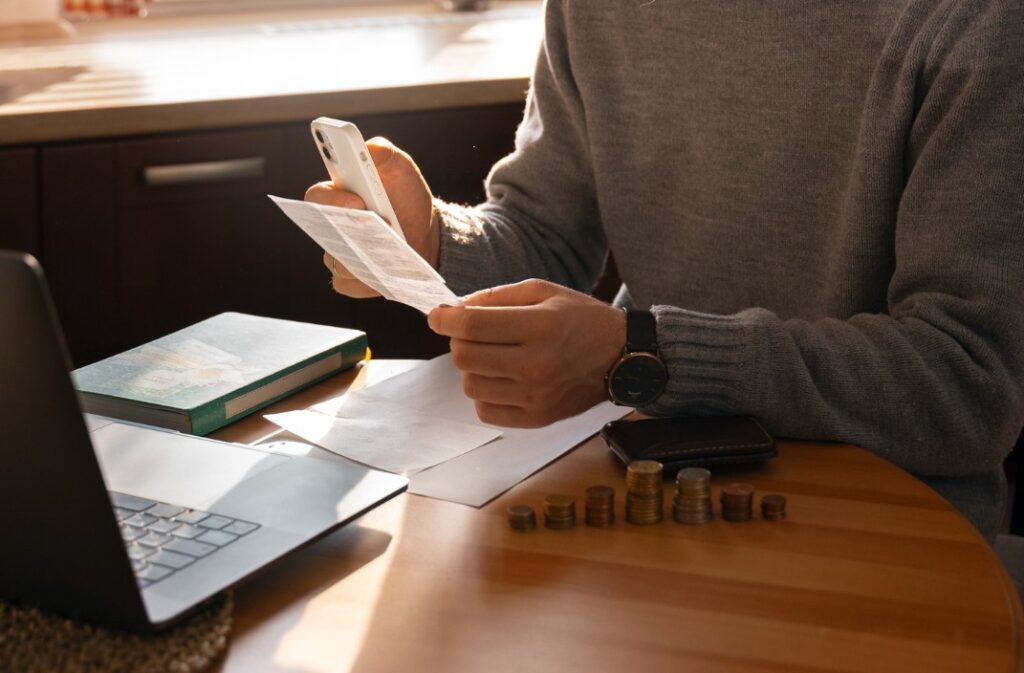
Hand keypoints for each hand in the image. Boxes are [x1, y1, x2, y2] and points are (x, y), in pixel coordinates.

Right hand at [304, 137, 439, 297]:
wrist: (425, 234)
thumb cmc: (406, 197)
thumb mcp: (402, 169)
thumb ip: (384, 152)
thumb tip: (369, 147)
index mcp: (337, 194)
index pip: (317, 196)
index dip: (332, 199)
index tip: (358, 201)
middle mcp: (330, 225)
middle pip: (322, 233)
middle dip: (346, 231)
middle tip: (374, 230)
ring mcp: (338, 253)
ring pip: (336, 260)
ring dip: (360, 257)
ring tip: (386, 255)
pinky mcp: (350, 279)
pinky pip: (349, 283)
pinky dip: (367, 281)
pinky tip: (386, 274)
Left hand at [427, 279, 626, 427]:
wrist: (621, 357)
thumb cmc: (580, 319)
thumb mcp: (543, 291)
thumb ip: (496, 297)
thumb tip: (454, 309)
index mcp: (540, 327)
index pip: (472, 327)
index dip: (444, 320)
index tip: (437, 316)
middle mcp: (537, 365)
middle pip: (464, 358)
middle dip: (458, 341)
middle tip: (472, 333)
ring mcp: (537, 397)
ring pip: (470, 385)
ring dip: (472, 368)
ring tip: (493, 356)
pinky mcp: (537, 418)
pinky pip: (485, 411)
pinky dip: (485, 393)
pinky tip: (502, 378)